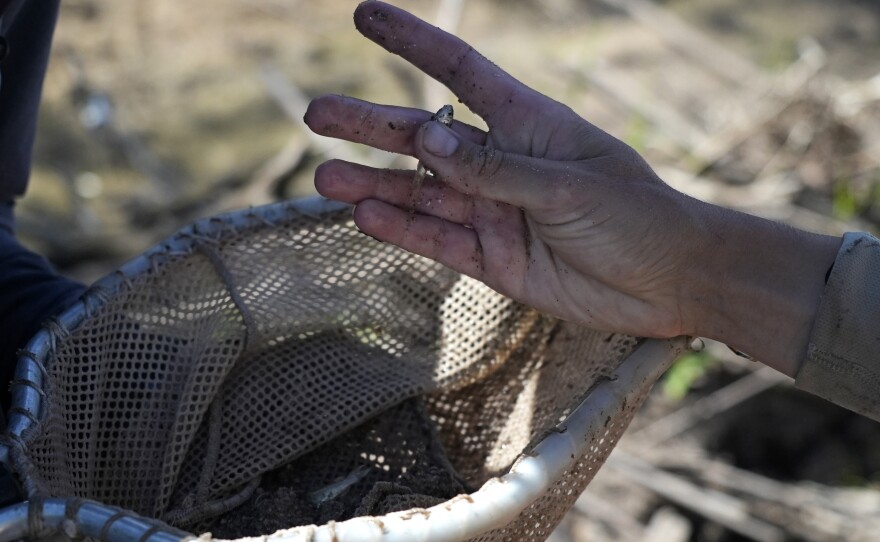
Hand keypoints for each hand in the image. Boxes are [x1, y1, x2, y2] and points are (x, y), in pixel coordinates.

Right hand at [305, 1, 839, 374]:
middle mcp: (502, 164)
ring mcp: (493, 213)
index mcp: (529, 125)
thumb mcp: (566, 185)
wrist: (669, 283)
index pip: (460, 72)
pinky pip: (437, 242)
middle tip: (317, 114)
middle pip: (424, 138)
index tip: (365, 16)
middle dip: (370, 125)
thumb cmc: (635, 216)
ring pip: (421, 194)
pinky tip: (365, 217)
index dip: (412, 42)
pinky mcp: (493, 259)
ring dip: (373, 184)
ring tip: (325, 178)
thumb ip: (494, 168)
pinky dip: (402, 231)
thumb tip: (425, 137)